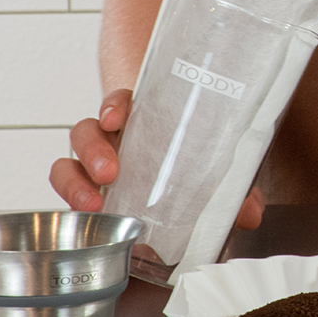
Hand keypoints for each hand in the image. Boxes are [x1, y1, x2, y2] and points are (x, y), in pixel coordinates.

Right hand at [50, 87, 264, 228]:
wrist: (170, 186)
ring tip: (94, 202)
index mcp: (142, 126)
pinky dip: (70, 196)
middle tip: (110, 172)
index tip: (118, 117)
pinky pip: (68, 188)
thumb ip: (233, 189)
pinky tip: (84, 210)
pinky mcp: (88, 190)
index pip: (121, 104)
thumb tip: (249, 212)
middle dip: (93, 148)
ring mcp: (96, 166)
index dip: (115, 106)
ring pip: (69, 161)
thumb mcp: (211, 174)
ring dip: (75, 180)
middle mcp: (114, 142)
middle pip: (87, 131)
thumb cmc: (186, 170)